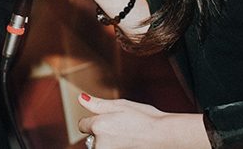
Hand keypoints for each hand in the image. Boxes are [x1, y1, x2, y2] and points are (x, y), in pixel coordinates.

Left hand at [76, 94, 207, 147]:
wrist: (162, 135)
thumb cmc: (144, 118)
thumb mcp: (120, 105)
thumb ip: (97, 104)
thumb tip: (80, 98)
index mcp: (98, 126)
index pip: (83, 124)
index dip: (94, 119)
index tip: (108, 118)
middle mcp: (99, 143)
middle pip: (90, 137)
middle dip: (100, 132)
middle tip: (120, 126)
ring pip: (99, 146)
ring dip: (107, 141)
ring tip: (125, 134)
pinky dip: (114, 146)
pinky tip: (127, 142)